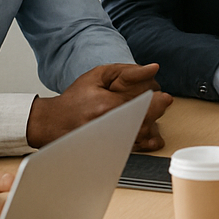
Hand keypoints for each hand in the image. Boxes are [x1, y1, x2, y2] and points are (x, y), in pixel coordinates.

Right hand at [27, 62, 172, 150]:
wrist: (54, 123)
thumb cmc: (76, 99)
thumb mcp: (98, 75)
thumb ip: (127, 71)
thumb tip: (153, 69)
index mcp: (107, 106)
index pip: (144, 104)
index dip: (158, 101)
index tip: (164, 97)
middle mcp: (109, 127)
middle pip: (147, 121)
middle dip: (157, 110)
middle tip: (160, 102)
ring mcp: (110, 142)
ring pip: (144, 135)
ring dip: (153, 124)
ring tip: (146, 113)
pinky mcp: (111, 150)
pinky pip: (138, 147)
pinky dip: (147, 139)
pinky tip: (147, 131)